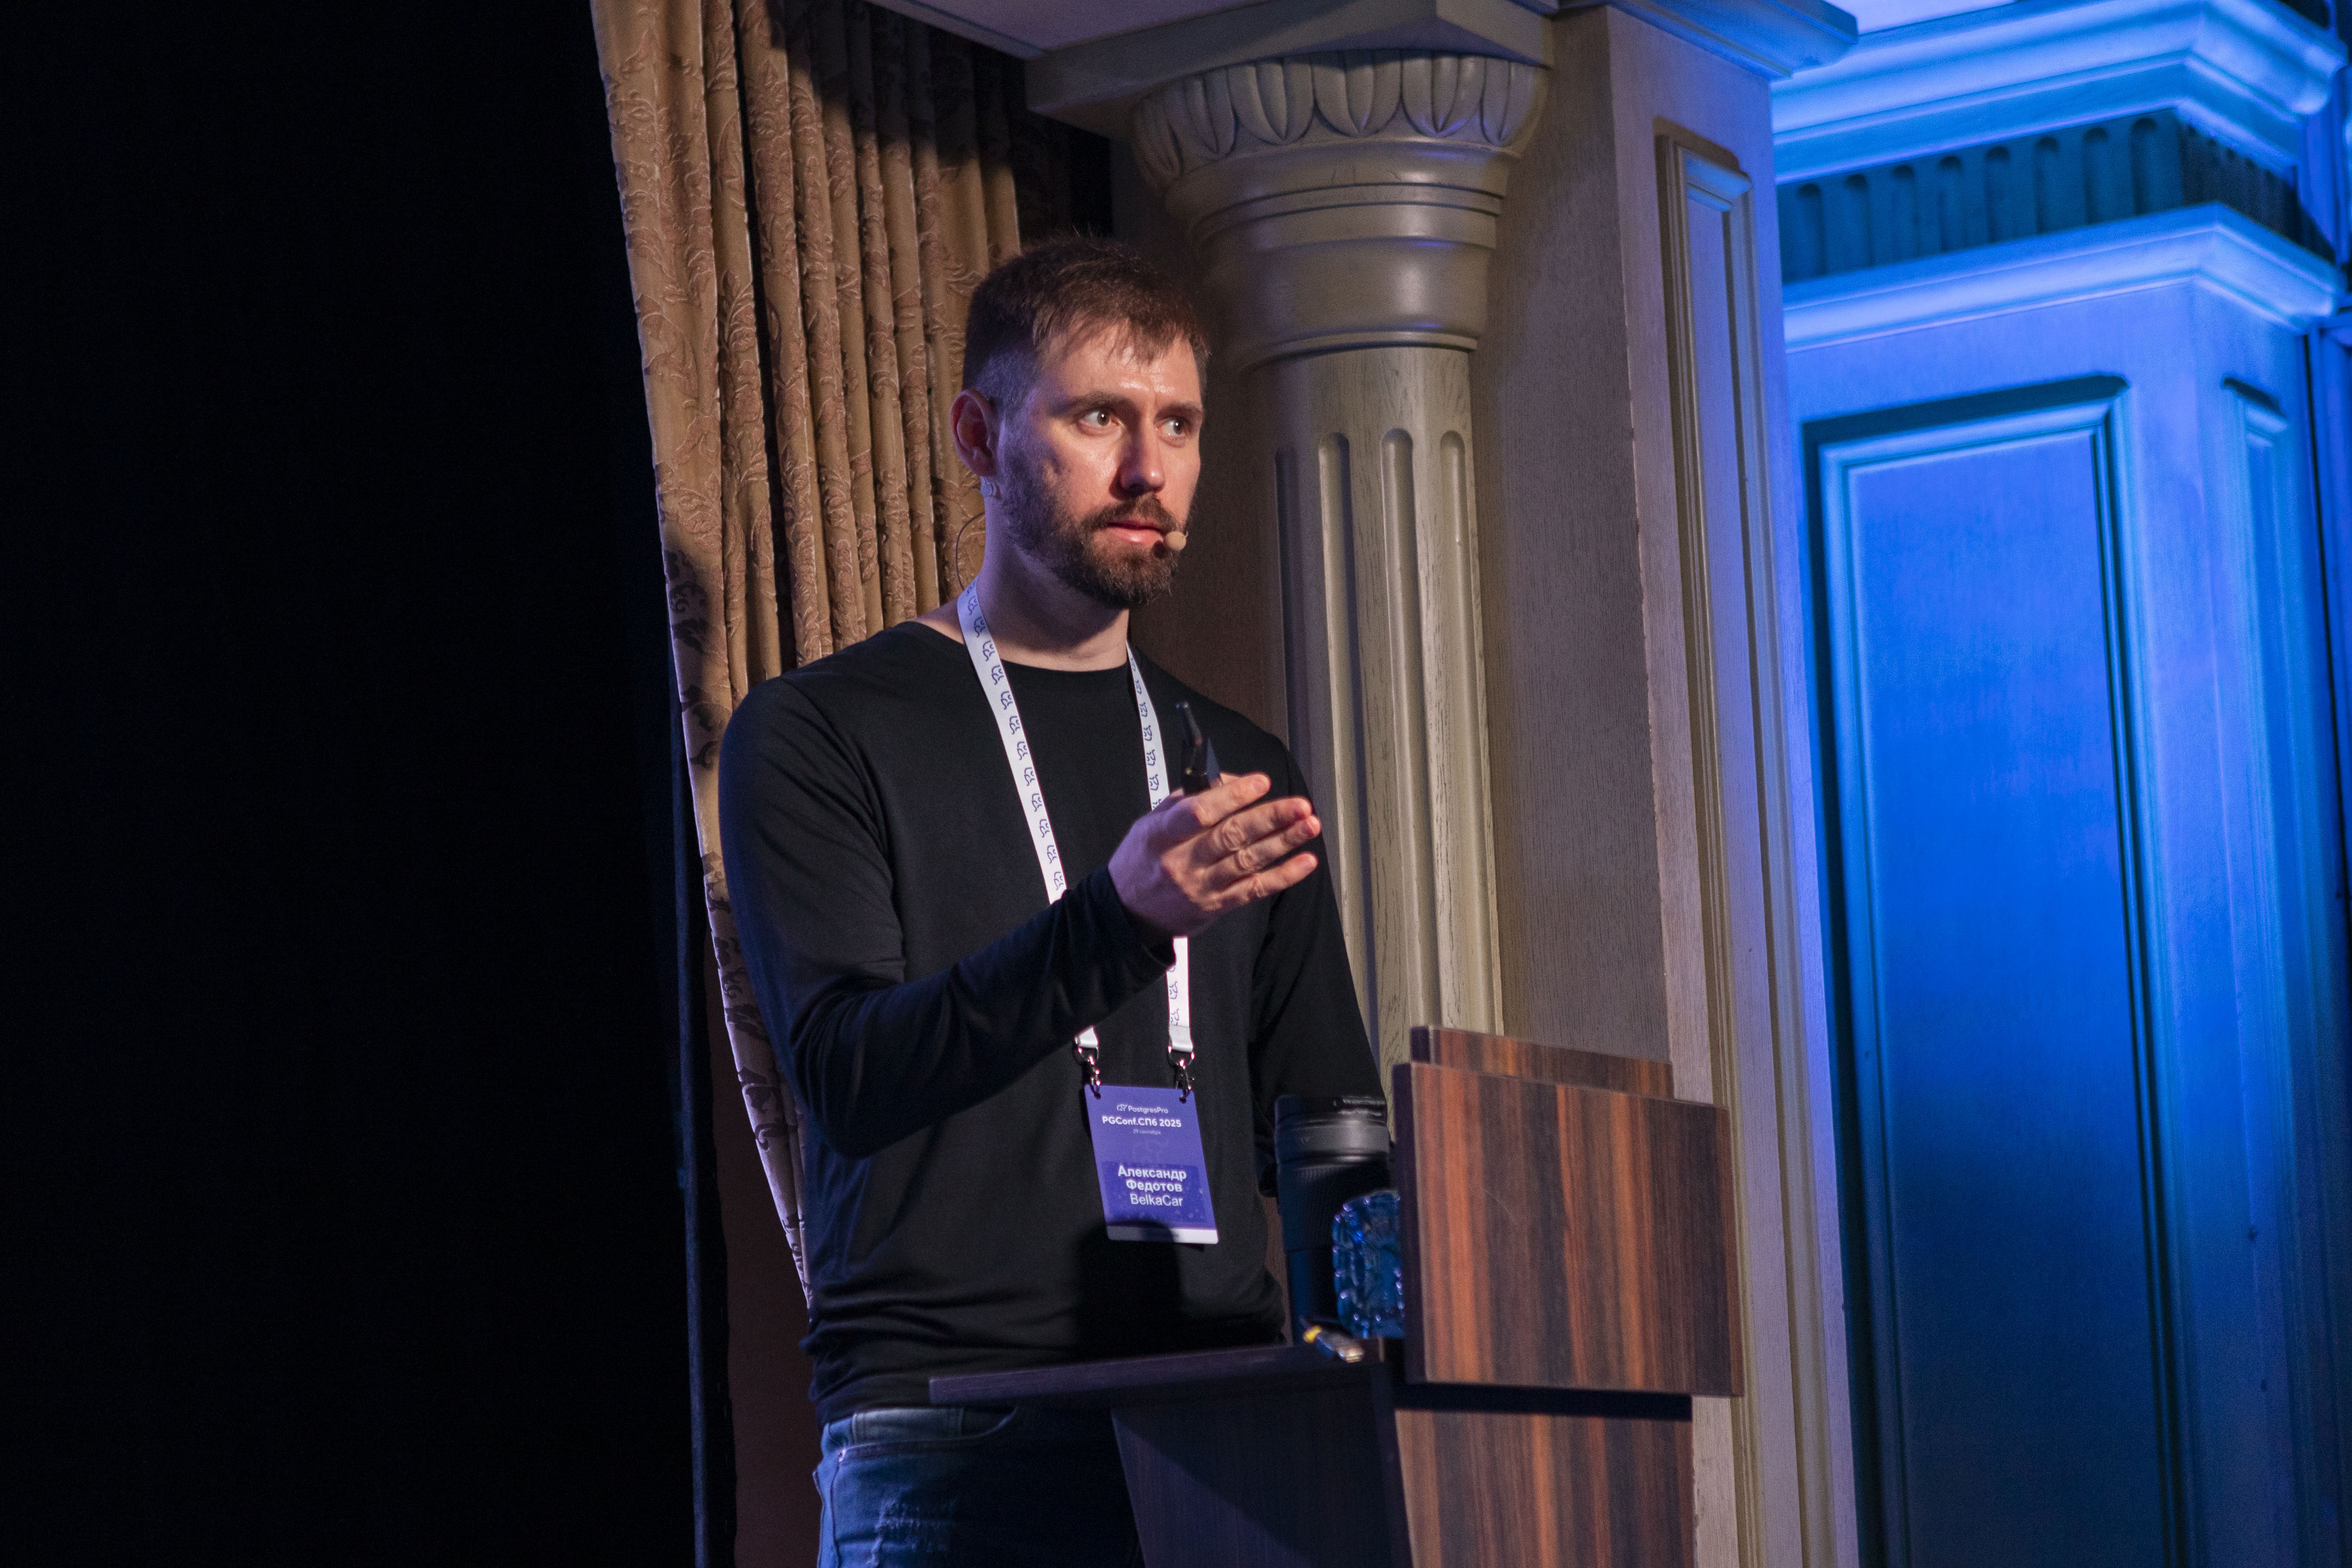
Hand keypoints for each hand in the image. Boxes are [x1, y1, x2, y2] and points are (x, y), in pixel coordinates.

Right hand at [1109, 773, 1321, 940]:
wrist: (1127, 913)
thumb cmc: (1143, 858)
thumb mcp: (1152, 821)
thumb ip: (1189, 799)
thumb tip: (1232, 783)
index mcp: (1162, 835)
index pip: (1199, 813)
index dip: (1232, 797)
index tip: (1260, 782)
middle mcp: (1182, 861)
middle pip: (1231, 836)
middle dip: (1269, 818)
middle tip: (1299, 805)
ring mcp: (1201, 887)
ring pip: (1248, 861)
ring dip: (1283, 842)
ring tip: (1309, 825)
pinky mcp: (1216, 906)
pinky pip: (1254, 889)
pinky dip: (1283, 876)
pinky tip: (1305, 861)